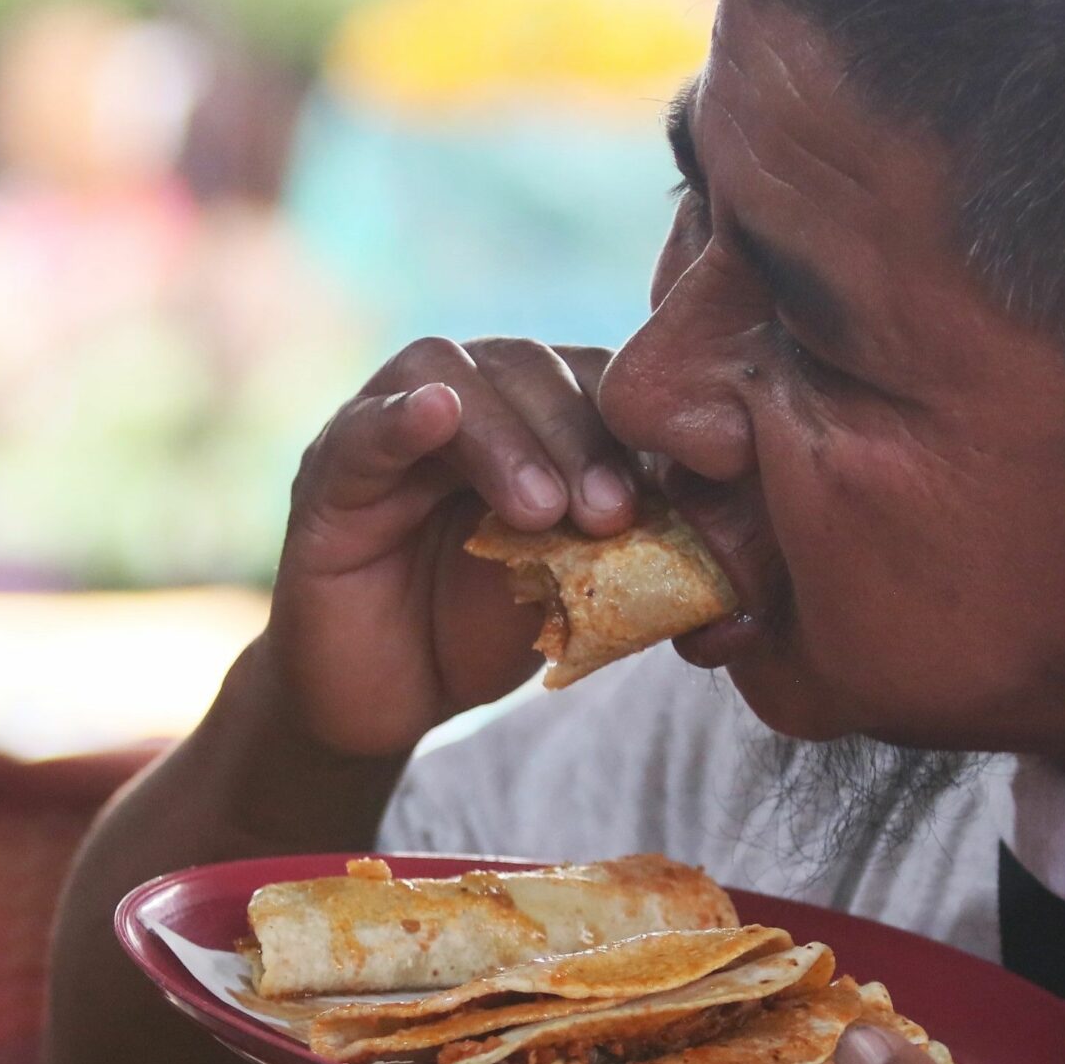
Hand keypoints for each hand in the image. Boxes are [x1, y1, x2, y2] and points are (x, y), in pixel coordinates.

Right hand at [268, 336, 638, 756]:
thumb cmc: (487, 630)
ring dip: (508, 436)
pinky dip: (401, 415)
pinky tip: (436, 416)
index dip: (638, 425)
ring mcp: (392, 426)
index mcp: (534, 413)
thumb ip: (638, 550)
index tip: (677, 494)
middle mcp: (465, 399)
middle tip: (611, 514)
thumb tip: (734, 550)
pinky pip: (365, 427)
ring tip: (543, 513)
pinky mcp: (330, 472)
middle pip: (530, 365)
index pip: (594, 376)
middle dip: (580, 435)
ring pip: (452, 376)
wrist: (389, 698)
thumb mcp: (580, 587)